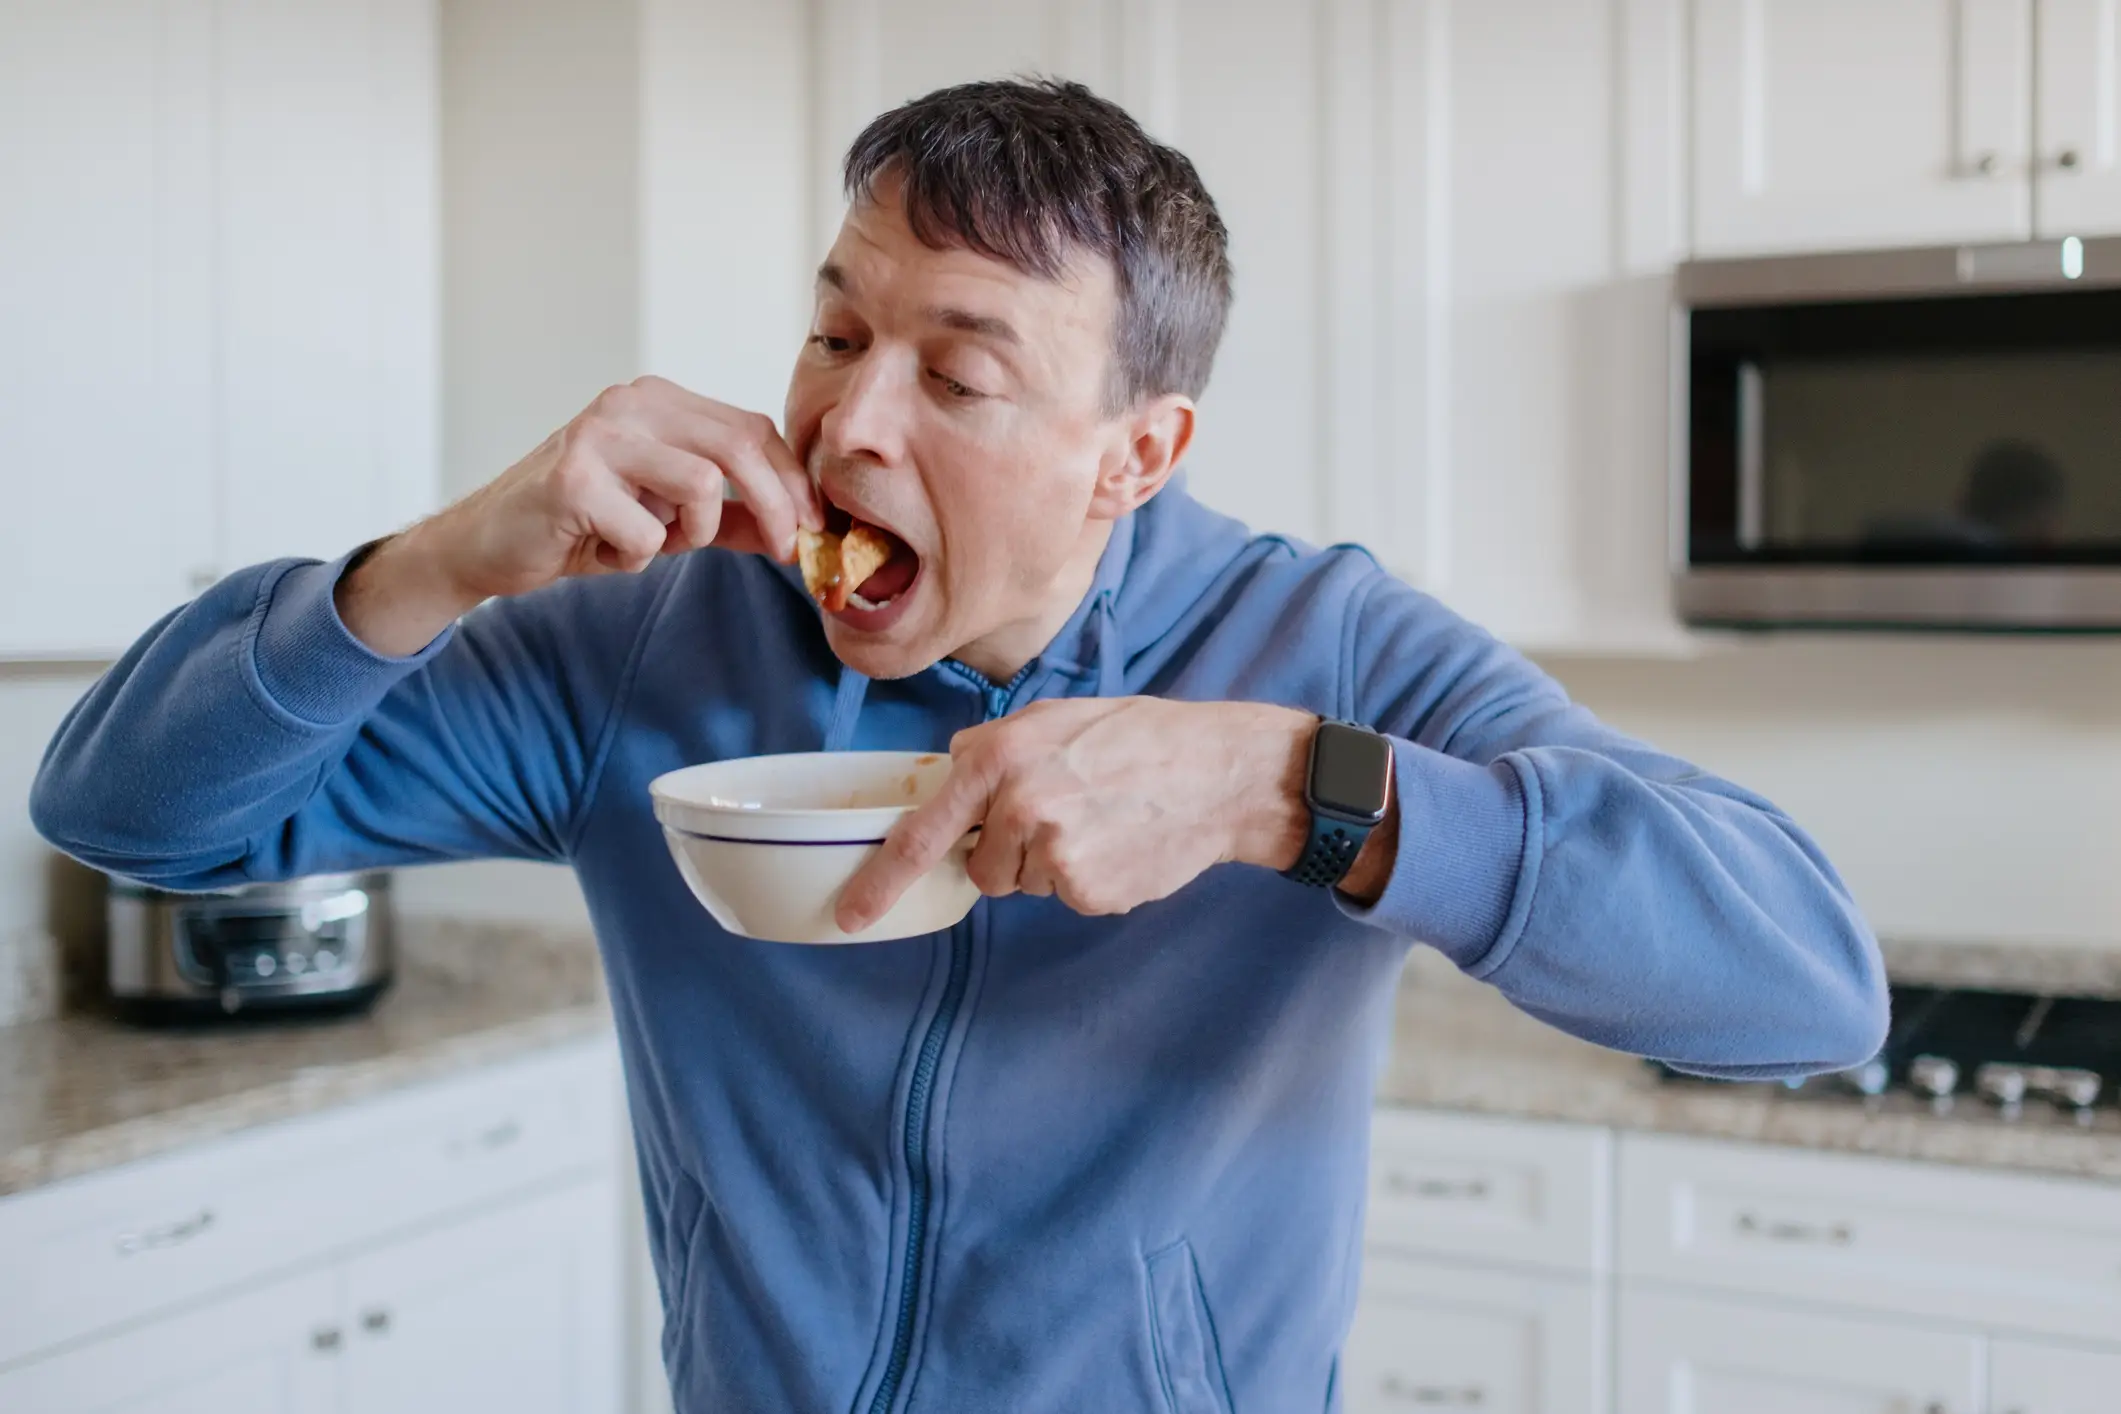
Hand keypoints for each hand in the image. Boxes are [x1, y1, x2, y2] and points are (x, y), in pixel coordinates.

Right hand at [338, 376, 822, 654]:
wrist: (488, 546)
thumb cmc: (580, 526)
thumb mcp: (668, 519)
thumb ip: (731, 517)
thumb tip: (799, 530)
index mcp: (657, 402)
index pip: (750, 427)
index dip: (791, 480)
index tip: (812, 527)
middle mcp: (629, 403)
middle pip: (739, 445)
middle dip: (777, 506)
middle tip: (786, 551)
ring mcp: (598, 434)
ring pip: (700, 484)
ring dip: (691, 533)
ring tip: (647, 542)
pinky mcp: (572, 477)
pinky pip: (647, 530)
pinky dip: (635, 555)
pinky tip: (599, 549)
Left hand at [836, 698, 1393, 930]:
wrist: (1218, 771)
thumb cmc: (1136, 737)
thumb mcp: (1052, 716)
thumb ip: (990, 748)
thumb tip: (947, 775)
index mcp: (996, 758)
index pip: (922, 832)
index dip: (880, 880)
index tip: (850, 915)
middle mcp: (1017, 805)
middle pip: (979, 867)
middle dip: (1007, 851)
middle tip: (1062, 813)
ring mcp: (1052, 853)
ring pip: (1021, 883)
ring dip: (1048, 863)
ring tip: (1098, 821)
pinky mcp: (1088, 890)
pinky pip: (1064, 897)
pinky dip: (1086, 879)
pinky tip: (1119, 844)